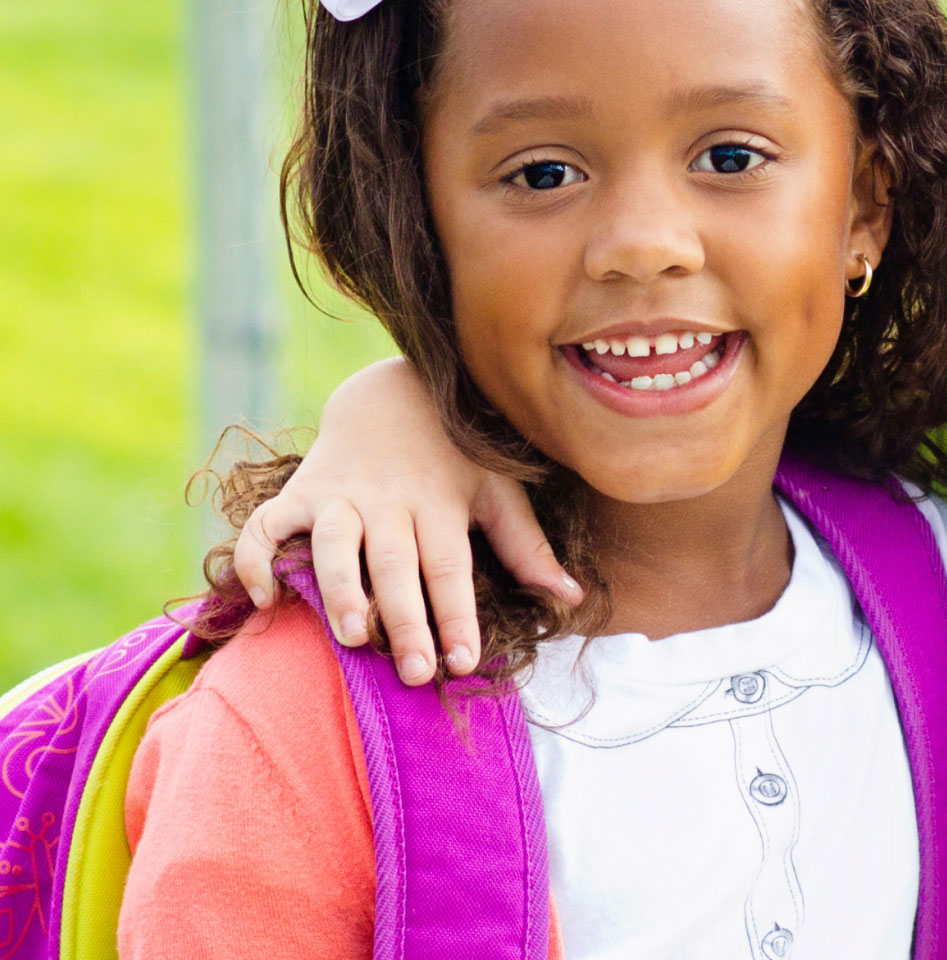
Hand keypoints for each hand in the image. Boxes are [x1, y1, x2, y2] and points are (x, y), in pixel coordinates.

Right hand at [232, 357, 581, 682]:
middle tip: (416, 672)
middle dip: (406, 620)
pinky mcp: (301, 491)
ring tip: (352, 634)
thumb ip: (528, 546)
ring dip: (340, 588)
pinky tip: (265, 598)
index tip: (464, 662)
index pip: (450, 567)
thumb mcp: (498, 489)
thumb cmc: (456, 453)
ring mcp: (341, 495)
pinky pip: (266, 525)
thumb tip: (573, 598)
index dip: (457, 615)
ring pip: (335, 544)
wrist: (393, 391)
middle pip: (397, 565)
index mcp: (441, 503)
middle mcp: (390, 501)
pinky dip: (256, 557)